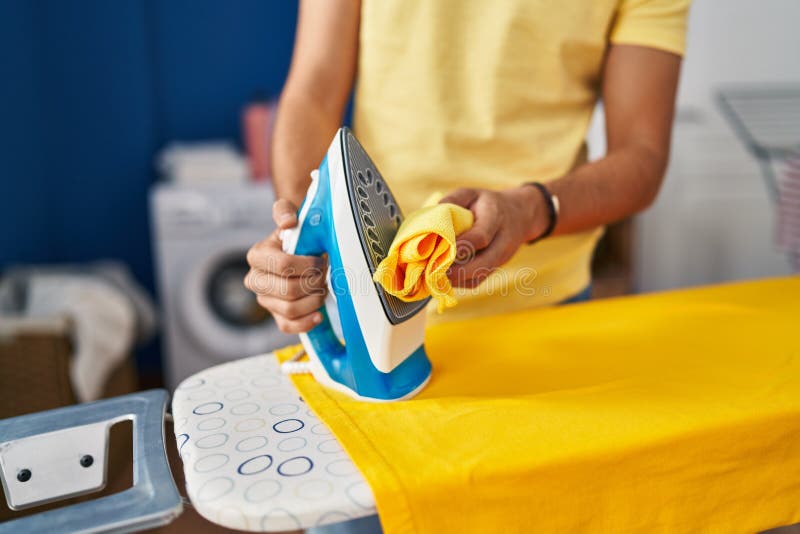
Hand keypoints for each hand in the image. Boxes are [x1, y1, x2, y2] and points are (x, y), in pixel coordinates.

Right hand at [244, 199, 327, 332]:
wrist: (300, 254)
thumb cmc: (296, 237)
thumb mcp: (290, 218)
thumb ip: (284, 211)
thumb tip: (289, 221)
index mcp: (257, 256)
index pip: (282, 265)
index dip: (307, 265)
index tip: (321, 261)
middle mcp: (256, 280)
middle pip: (288, 289)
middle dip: (313, 283)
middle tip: (325, 275)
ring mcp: (265, 300)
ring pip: (290, 308)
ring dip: (314, 300)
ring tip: (323, 288)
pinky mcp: (276, 316)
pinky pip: (288, 326)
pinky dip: (306, 322)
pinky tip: (318, 314)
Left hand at [440, 186, 547, 287]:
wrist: (519, 215)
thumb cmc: (487, 203)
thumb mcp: (471, 193)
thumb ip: (453, 200)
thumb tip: (432, 213)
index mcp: (496, 217)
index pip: (480, 237)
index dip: (459, 246)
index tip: (437, 250)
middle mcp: (503, 241)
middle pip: (483, 263)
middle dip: (455, 270)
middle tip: (430, 269)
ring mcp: (501, 258)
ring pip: (478, 276)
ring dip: (454, 279)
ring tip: (431, 275)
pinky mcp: (495, 269)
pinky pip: (476, 281)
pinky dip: (458, 282)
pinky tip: (442, 277)